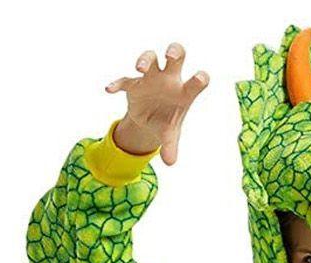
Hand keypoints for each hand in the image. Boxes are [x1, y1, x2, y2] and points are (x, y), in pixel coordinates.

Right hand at [104, 43, 209, 165]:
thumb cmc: (166, 121)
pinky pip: (124, 80)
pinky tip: (110, 89)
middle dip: (174, 51)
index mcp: (183, 92)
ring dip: (145, 60)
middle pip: (176, 56)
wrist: (150, 119)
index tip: (199, 79)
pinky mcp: (134, 84)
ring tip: (139, 68)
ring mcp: (151, 79)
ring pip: (150, 59)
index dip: (200, 79)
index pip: (197, 82)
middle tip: (170, 55)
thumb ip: (171, 146)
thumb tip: (170, 162)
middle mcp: (169, 79)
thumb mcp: (169, 135)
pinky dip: (117, 83)